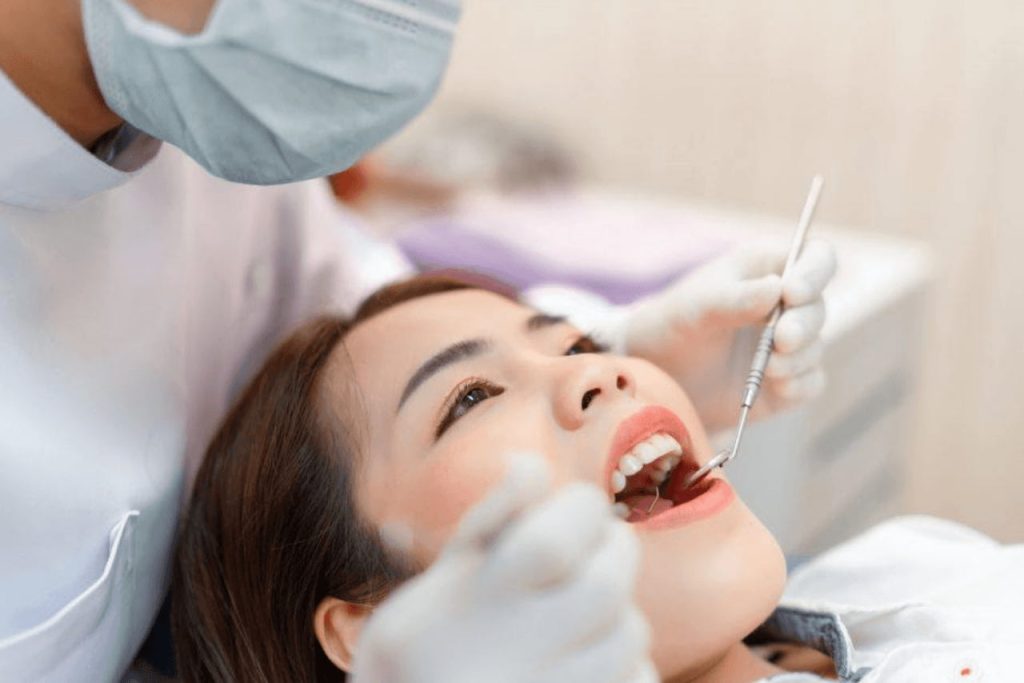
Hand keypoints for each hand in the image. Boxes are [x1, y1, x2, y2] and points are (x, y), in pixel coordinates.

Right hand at [351, 455, 656, 682]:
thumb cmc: (424, 651)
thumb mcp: (439, 581)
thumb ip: (489, 520)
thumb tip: (530, 462)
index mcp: (474, 603)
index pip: (551, 542)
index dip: (581, 508)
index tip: (577, 507)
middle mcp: (512, 655)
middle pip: (606, 586)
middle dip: (615, 550)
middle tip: (596, 549)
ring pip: (630, 634)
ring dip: (618, 610)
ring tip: (584, 613)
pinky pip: (638, 681)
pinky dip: (627, 663)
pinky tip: (586, 659)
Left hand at [622, 240, 835, 431]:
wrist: (659, 376)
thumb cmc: (674, 325)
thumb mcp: (697, 308)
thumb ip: (735, 298)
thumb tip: (779, 288)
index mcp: (766, 269)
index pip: (815, 257)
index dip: (814, 272)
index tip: (793, 292)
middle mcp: (785, 305)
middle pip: (818, 308)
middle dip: (804, 325)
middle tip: (781, 339)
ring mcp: (788, 344)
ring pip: (815, 348)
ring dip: (797, 359)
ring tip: (766, 368)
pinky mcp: (787, 380)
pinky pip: (810, 383)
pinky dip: (797, 385)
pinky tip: (775, 387)